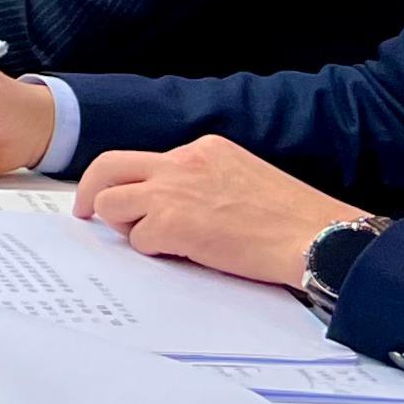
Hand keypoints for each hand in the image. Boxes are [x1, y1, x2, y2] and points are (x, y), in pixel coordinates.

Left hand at [78, 137, 358, 288]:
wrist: (318, 237)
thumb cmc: (292, 218)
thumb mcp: (242, 177)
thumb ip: (203, 180)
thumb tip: (170, 201)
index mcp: (202, 148)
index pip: (144, 159)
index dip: (128, 182)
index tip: (118, 195)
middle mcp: (182, 162)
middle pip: (108, 166)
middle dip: (90, 190)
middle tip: (85, 212)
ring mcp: (173, 190)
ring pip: (111, 203)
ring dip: (123, 226)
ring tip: (152, 241)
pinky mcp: (173, 223)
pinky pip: (138, 239)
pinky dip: (152, 251)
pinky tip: (182, 255)